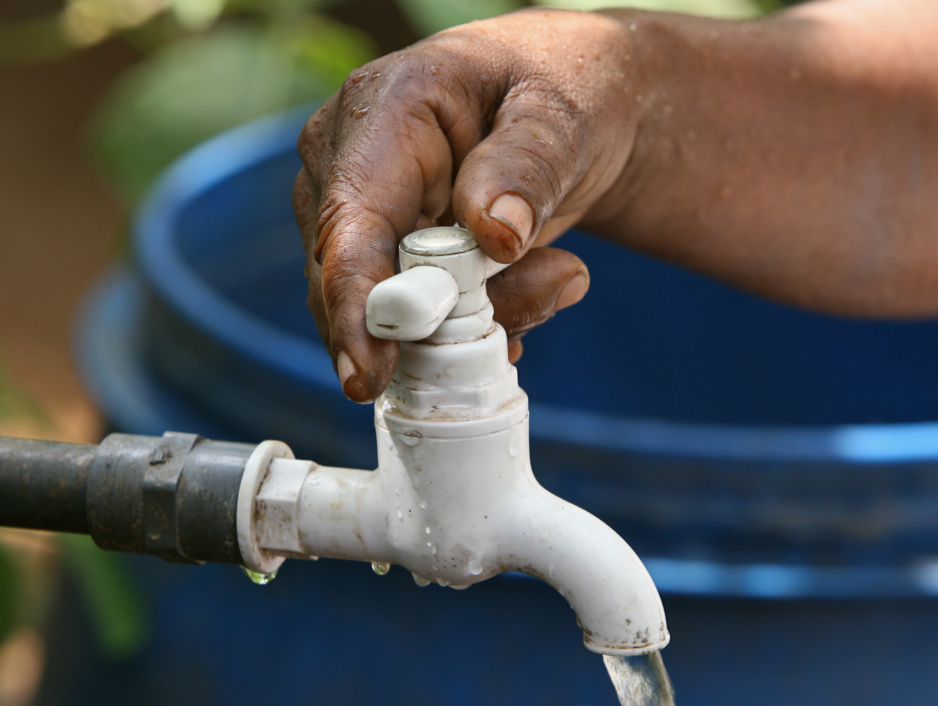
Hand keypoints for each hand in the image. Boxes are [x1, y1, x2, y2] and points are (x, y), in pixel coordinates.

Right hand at [293, 8, 640, 402]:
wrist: (576, 105)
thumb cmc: (566, 90)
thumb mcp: (563, 116)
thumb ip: (528, 168)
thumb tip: (496, 235)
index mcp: (384, 108)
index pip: (352, 220)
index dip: (356, 301)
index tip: (369, 373)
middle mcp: (348, 161)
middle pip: (360, 280)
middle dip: (450, 317)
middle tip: (553, 286)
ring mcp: (361, 212)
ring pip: (393, 312)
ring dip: (481, 316)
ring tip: (561, 270)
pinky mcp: (385, 254)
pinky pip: (416, 320)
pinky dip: (477, 323)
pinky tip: (533, 288)